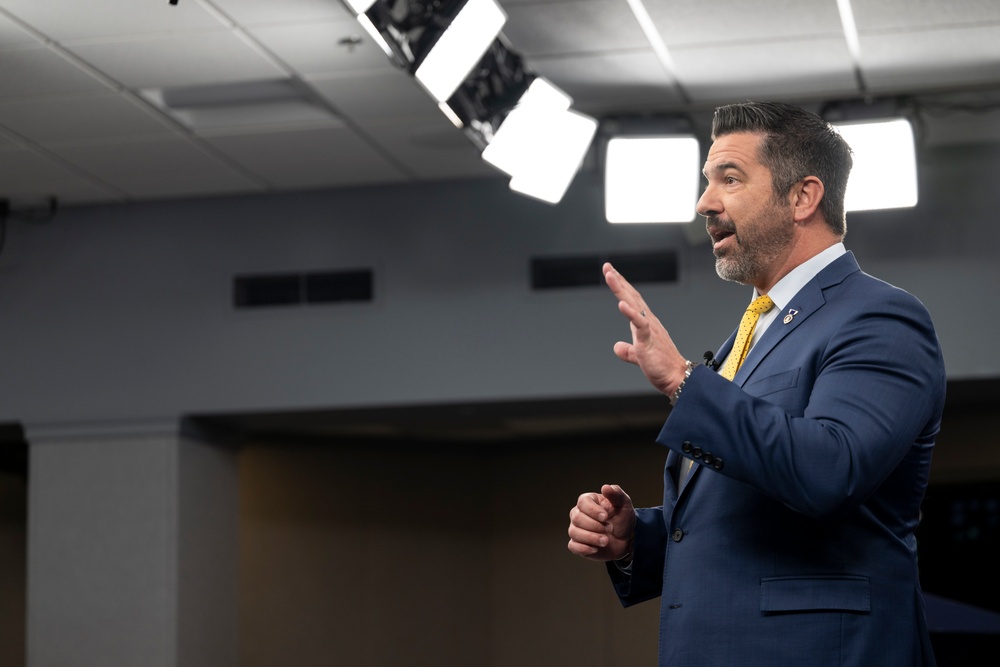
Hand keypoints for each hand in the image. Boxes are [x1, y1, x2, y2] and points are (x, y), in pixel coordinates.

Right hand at [567, 484, 635, 560]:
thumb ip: (616, 494)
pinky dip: (583, 548)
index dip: (593, 510)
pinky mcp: (578, 544)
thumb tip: (605, 487)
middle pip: (577, 518)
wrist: (626, 538)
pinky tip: (595, 548)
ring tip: (606, 541)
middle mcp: (579, 514)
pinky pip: (573, 546)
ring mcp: (577, 529)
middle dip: (595, 526)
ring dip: (592, 538)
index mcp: (588, 502)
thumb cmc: (623, 518)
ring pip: (574, 532)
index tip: (605, 516)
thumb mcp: (624, 504)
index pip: (582, 503)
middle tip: (609, 528)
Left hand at [603, 262, 686, 395]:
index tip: (611, 273)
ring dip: (621, 289)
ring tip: (610, 275)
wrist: (677, 377)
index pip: (631, 300)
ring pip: (633, 304)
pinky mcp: (649, 339)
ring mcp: (649, 328)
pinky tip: (621, 304)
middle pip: (631, 296)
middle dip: (618, 281)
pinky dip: (630, 313)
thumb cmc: (661, 366)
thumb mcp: (639, 356)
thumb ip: (627, 351)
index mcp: (645, 323)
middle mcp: (648, 321)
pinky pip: (639, 324)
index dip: (621, 286)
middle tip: (607, 267)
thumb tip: (617, 347)